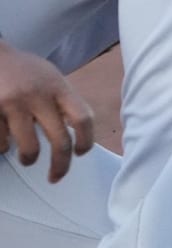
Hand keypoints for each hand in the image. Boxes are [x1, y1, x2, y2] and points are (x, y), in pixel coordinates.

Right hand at [0, 41, 94, 181]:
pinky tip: (4, 140)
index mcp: (58, 87)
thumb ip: (64, 102)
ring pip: (29, 148)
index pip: (83, 118)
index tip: (80, 153)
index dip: (86, 141)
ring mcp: (13, 104)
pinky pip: (1, 143)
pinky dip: (3, 147)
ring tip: (27, 158)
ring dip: (29, 158)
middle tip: (56, 177)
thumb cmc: (24, 71)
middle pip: (61, 142)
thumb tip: (77, 136)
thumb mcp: (51, 78)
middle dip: (60, 166)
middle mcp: (38, 96)